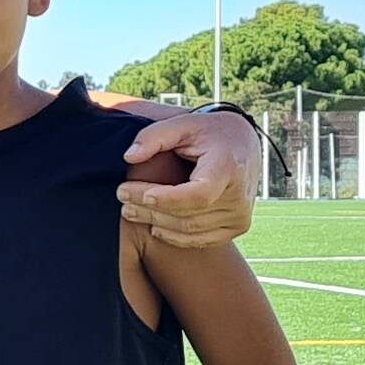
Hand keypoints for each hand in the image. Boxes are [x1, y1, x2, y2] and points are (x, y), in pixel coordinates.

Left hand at [117, 110, 258, 246]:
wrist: (243, 144)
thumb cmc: (209, 132)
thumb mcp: (183, 124)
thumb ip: (154, 136)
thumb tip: (129, 157)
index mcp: (228, 168)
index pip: (199, 194)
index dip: (167, 198)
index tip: (135, 193)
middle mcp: (239, 196)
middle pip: (188, 214)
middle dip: (149, 208)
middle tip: (121, 196)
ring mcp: (240, 215)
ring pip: (191, 229)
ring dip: (156, 222)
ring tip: (129, 209)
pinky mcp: (237, 226)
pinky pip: (202, 240)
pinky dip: (176, 237)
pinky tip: (154, 226)